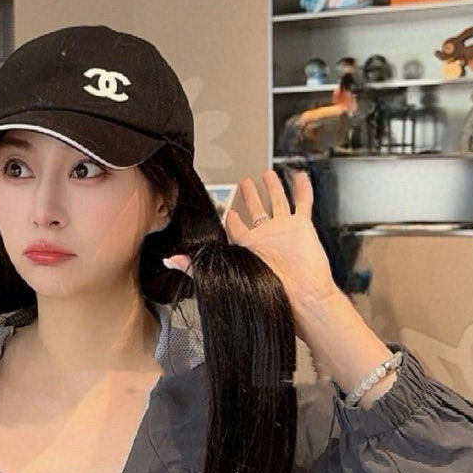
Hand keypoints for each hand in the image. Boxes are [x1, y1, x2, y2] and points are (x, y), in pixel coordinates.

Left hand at [164, 168, 337, 312]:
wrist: (301, 296)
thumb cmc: (269, 289)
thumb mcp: (225, 272)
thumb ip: (196, 266)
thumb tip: (169, 261)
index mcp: (249, 246)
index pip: (237, 228)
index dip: (232, 218)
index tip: (229, 210)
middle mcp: (266, 236)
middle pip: (256, 211)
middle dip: (250, 197)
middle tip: (246, 183)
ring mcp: (285, 230)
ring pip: (278, 203)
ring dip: (274, 189)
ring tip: (269, 175)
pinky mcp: (301, 226)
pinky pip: (302, 203)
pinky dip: (301, 189)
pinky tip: (298, 177)